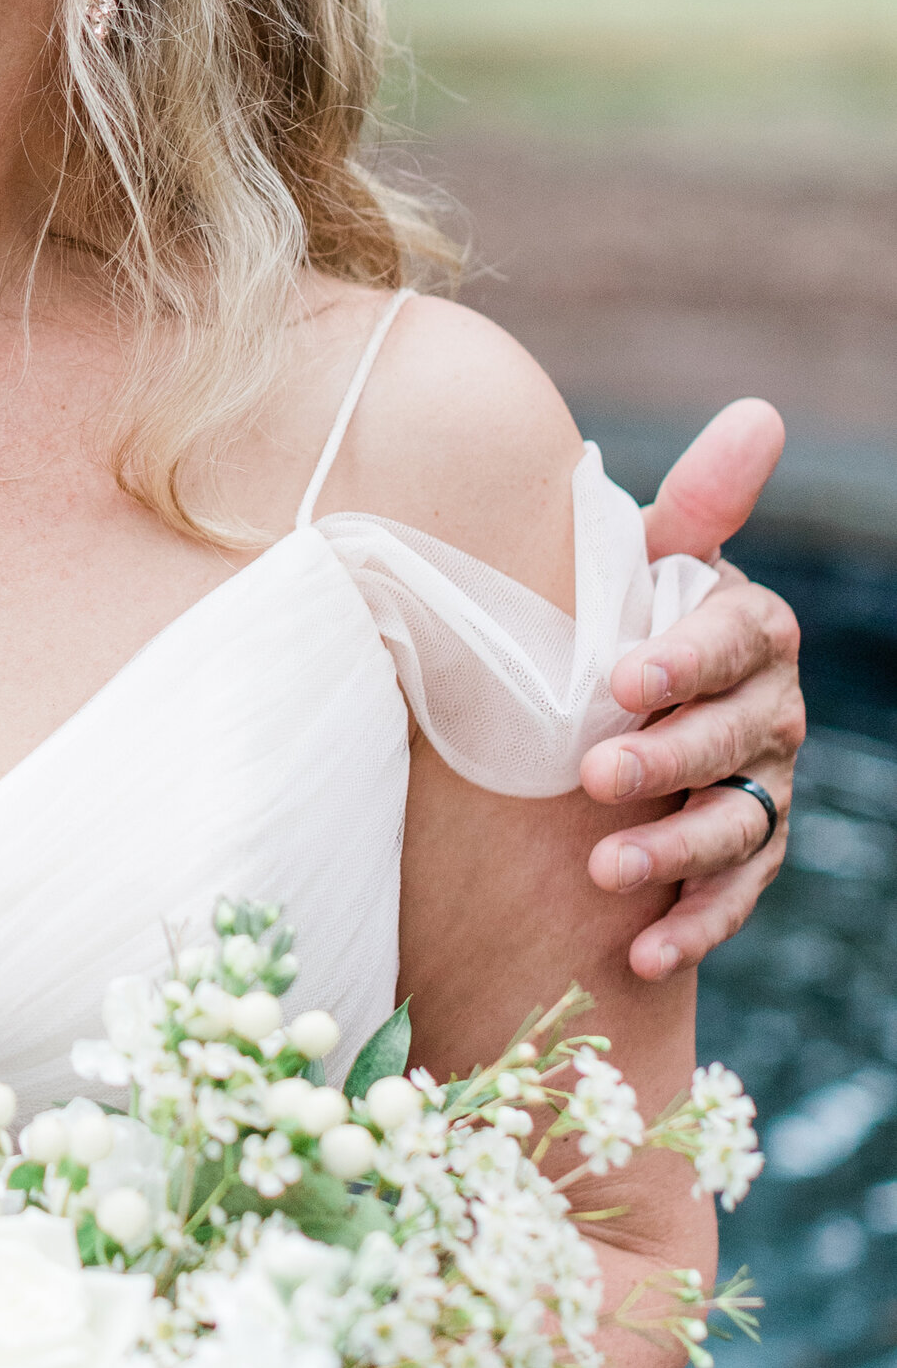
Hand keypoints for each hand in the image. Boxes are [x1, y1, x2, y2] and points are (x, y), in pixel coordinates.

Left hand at [581, 399, 801, 979]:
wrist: (608, 706)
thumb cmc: (619, 616)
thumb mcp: (642, 559)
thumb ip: (696, 503)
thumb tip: (762, 413)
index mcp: (749, 627)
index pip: (734, 640)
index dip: (685, 659)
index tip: (622, 674)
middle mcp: (773, 710)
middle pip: (736, 738)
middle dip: (668, 757)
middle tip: (593, 772)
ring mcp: (764, 788)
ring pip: (736, 824)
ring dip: (674, 851)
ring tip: (603, 869)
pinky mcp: (744, 859)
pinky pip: (731, 897)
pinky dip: (690, 926)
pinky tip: (636, 954)